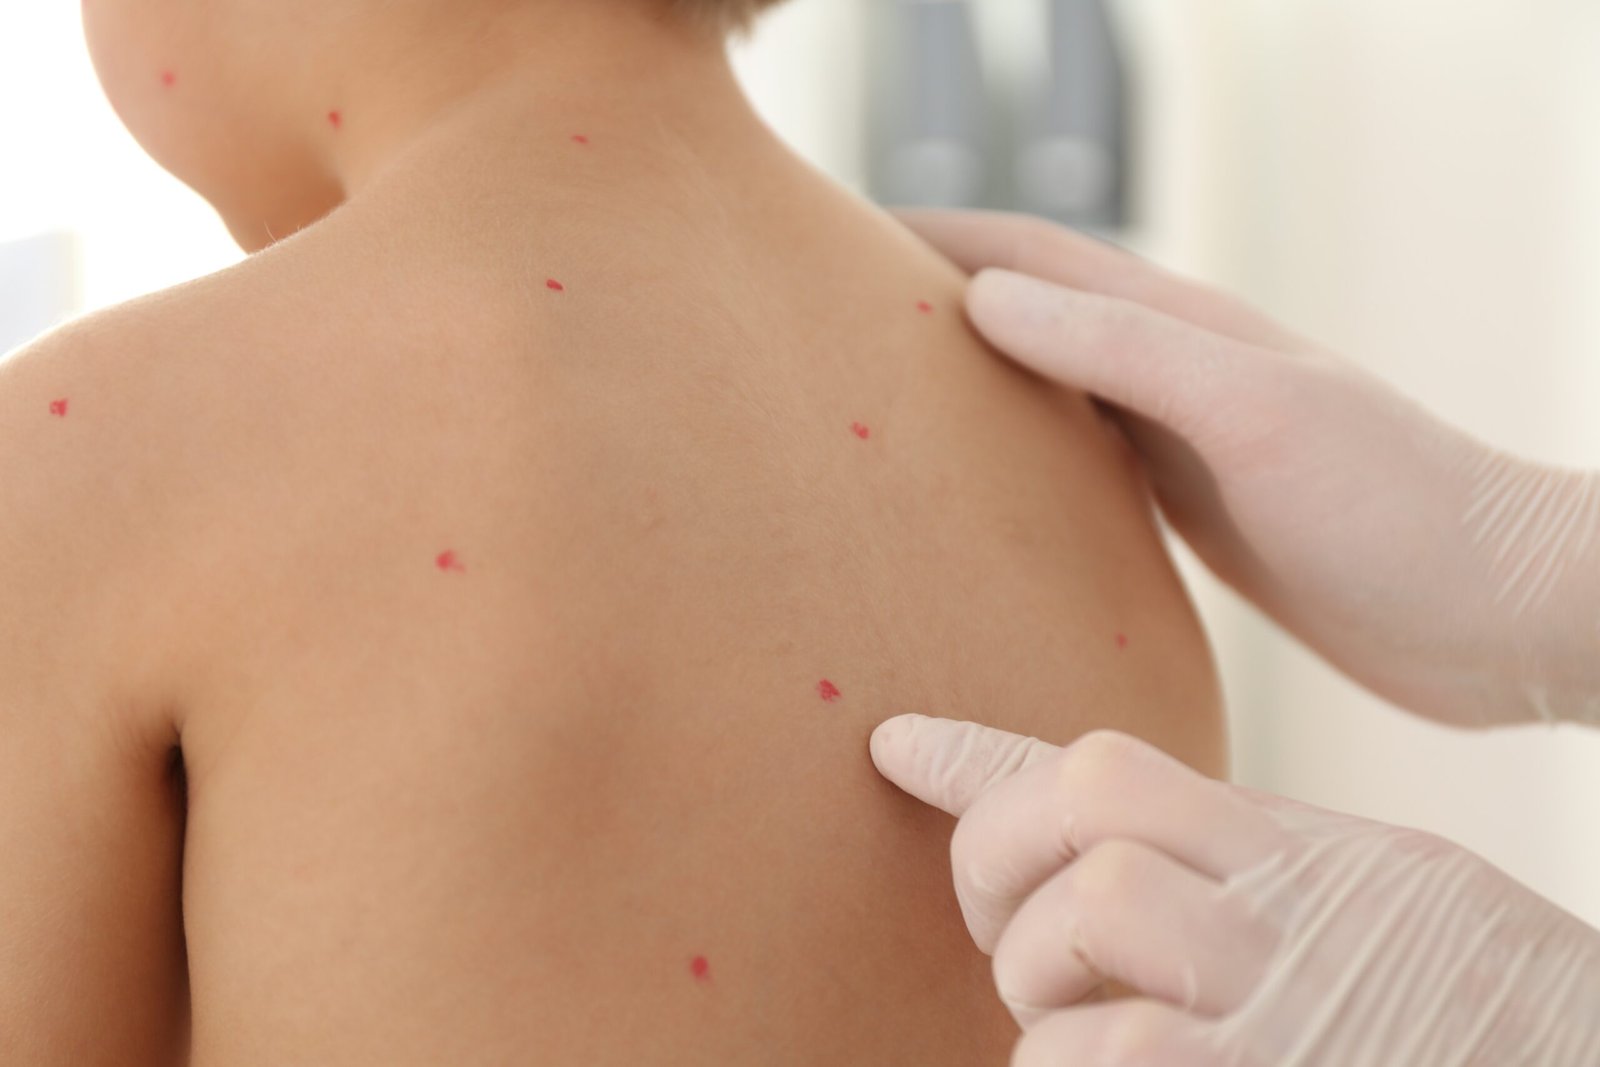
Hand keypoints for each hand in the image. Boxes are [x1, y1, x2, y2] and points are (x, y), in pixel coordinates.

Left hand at [871, 715, 1599, 1065]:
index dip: (986, 761)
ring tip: (1068, 1030)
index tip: (893, 746)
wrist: (1592, 1066)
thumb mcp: (1373, 905)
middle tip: (1005, 931)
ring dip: (1037, 984)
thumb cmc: (1483, 1017)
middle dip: (999, 860)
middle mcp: (1291, 905)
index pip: (1117, 770)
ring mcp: (1284, 997)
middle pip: (1085, 807)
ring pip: (1088, 912)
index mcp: (1308, 853)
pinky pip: (1110, 1052)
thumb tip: (1104, 849)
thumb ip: (1244, 868)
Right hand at [897, 209, 1599, 726]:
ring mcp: (1179, 444)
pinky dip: (1008, 466)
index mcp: (1178, 328)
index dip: (926, 236)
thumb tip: (982, 299)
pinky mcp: (1191, 513)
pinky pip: (1074, 471)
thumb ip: (1124, 348)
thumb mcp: (1254, 413)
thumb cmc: (1397, 508)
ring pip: (1041, 395)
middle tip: (824, 333)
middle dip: (922, 307)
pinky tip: (970, 504)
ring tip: (872, 411)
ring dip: (959, 387)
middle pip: (1021, 318)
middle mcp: (1169, 375)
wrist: (1495, 614)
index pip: (1027, 255)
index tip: (828, 240)